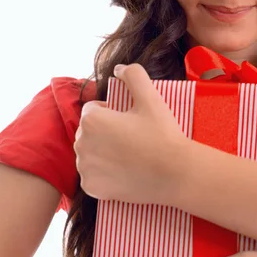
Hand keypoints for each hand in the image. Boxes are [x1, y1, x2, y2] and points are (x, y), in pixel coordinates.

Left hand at [73, 63, 187, 203]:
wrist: (175, 174)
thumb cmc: (163, 134)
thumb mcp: (151, 97)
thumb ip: (133, 75)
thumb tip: (118, 68)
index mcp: (92, 120)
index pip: (93, 109)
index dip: (113, 112)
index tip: (132, 121)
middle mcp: (81, 144)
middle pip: (89, 131)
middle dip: (104, 132)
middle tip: (132, 138)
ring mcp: (85, 169)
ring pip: (89, 153)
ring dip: (102, 152)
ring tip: (129, 155)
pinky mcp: (91, 188)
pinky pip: (92, 175)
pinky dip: (104, 174)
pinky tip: (124, 172)